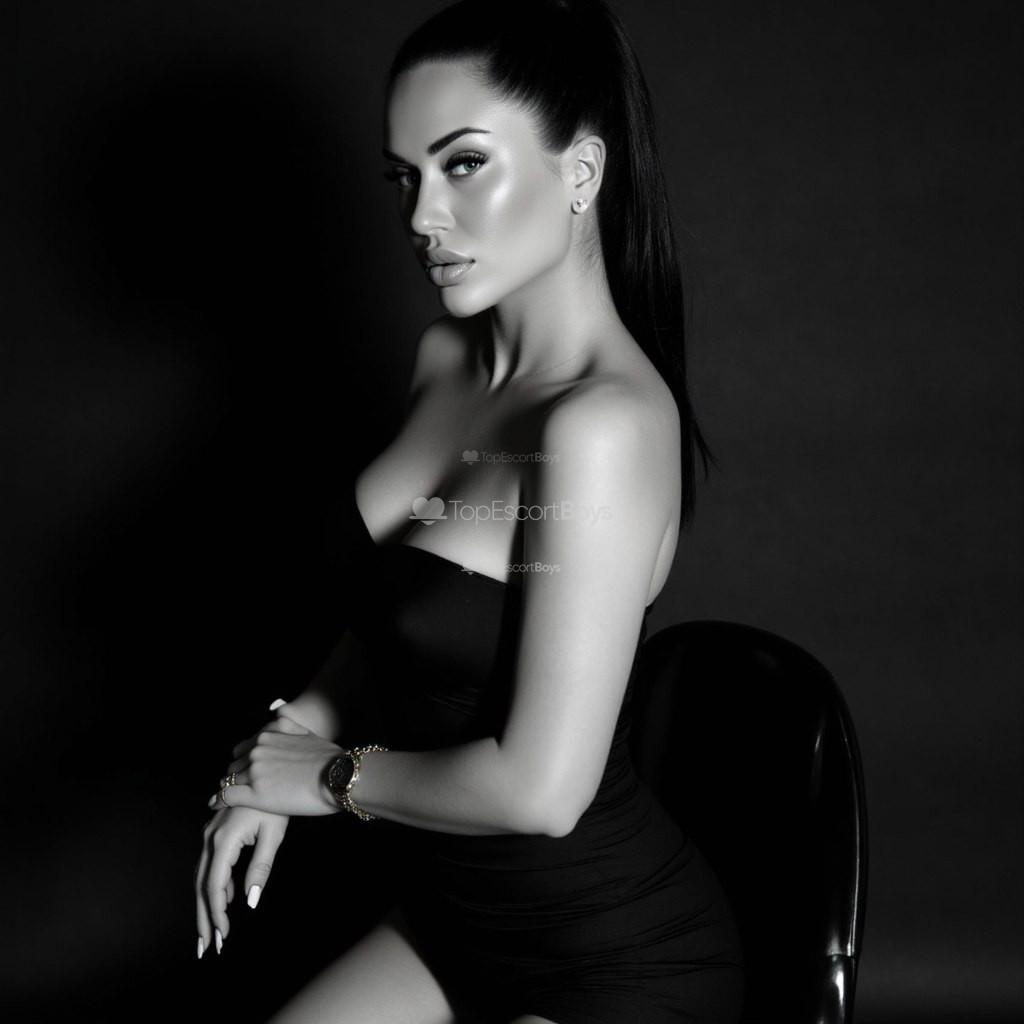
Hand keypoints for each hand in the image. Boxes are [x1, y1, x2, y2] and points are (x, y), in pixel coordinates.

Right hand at [195, 805, 288, 958]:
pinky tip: (227, 896)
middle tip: (206, 947)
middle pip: (201, 884)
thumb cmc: (278, 802)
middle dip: (203, 917)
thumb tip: (249, 902)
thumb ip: (261, 868)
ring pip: (202, 874)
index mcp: (223, 840)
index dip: (217, 914)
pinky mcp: (215, 828)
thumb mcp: (273, 834)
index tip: (222, 938)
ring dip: (206, 903)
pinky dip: (214, 883)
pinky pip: (209, 862)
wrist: (272, 770)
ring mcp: (210, 831)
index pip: (214, 886)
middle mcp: (210, 836)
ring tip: (213, 929)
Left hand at [209, 709, 342, 816]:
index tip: (246, 772)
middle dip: (237, 776)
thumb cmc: (326, 757)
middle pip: (234, 765)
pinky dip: (219, 800)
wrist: (337, 776)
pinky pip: (226, 796)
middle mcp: (257, 750)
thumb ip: (286, 722)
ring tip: (231, 798)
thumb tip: (277, 709)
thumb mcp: (304, 730)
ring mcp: (255, 772)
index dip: (243, 763)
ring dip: (230, 787)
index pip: (241, 750)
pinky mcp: (255, 794)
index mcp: (267, 736)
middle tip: (241, 788)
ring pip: (228, 780)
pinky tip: (215, 804)